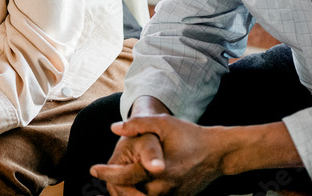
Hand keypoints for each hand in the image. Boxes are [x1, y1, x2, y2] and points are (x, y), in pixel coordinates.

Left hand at [91, 116, 222, 195]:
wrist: (218, 153)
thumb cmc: (190, 135)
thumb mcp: (164, 123)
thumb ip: (138, 124)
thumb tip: (114, 127)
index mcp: (160, 170)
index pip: (126, 177)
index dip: (107, 174)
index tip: (93, 169)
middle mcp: (166, 188)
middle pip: (131, 195)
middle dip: (114, 190)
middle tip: (99, 182)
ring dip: (126, 195)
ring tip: (110, 189)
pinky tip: (130, 190)